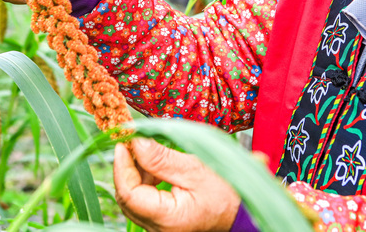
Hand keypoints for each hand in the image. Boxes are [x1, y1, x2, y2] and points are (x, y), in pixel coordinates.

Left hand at [114, 138, 240, 231]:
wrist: (243, 212)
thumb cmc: (227, 193)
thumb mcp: (195, 169)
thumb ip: (162, 158)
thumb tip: (136, 142)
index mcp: (167, 218)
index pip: (128, 193)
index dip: (121, 166)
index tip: (124, 142)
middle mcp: (158, 229)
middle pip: (127, 197)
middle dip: (127, 167)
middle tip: (132, 142)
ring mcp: (159, 228)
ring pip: (133, 200)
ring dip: (136, 173)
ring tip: (148, 152)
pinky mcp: (162, 223)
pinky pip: (143, 202)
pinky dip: (145, 182)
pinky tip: (156, 168)